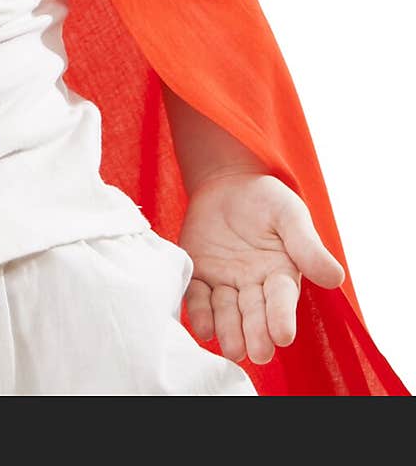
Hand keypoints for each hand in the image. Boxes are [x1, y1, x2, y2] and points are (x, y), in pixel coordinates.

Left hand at [178, 170, 345, 364]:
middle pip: (254, 314)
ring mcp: (224, 283)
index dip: (282, 317)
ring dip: (228, 330)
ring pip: (226, 312)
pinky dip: (199, 312)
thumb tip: (336, 278)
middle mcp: (253, 286)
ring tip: (232, 348)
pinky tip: (202, 327)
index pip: (282, 300)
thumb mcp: (290, 216)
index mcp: (280, 276)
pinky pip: (197, 296)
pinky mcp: (199, 274)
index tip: (284, 335)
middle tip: (258, 353)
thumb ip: (307, 246)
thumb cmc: (266, 200)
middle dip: (256, 334)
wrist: (228, 182)